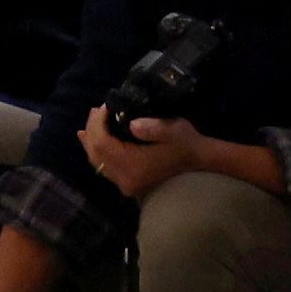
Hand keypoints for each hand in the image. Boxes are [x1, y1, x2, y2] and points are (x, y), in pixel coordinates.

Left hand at [78, 106, 205, 200]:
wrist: (199, 163)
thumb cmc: (186, 143)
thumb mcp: (173, 129)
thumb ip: (153, 127)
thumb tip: (132, 125)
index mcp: (134, 166)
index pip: (102, 144)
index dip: (97, 123)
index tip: (103, 106)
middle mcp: (125, 179)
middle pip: (96, 154)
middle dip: (92, 129)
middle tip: (96, 110)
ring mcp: (126, 184)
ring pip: (98, 162)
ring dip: (92, 141)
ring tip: (91, 122)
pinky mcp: (129, 184)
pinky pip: (105, 168)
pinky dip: (98, 152)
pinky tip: (94, 141)